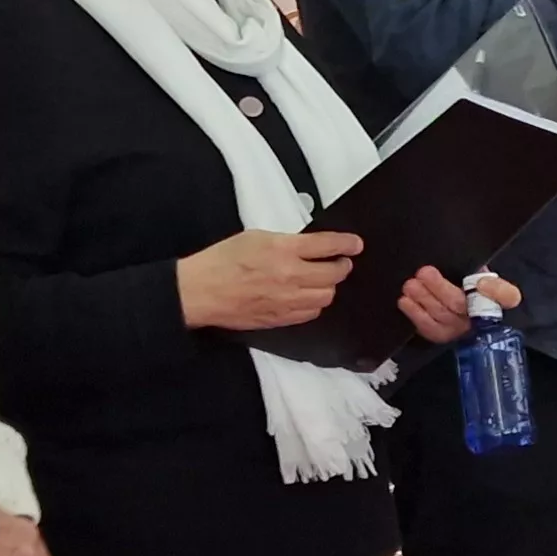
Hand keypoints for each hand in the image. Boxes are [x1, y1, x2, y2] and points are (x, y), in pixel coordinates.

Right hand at [177, 230, 358, 330]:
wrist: (201, 291)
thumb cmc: (222, 260)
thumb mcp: (255, 236)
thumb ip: (287, 242)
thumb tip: (310, 246)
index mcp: (283, 250)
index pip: (327, 245)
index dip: (347, 244)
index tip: (356, 244)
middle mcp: (290, 276)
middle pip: (334, 274)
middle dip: (342, 266)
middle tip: (340, 262)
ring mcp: (287, 301)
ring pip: (326, 296)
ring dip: (328, 286)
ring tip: (322, 279)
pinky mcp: (280, 319)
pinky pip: (311, 313)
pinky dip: (314, 303)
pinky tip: (307, 296)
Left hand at [399, 266, 520, 344]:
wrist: (458, 304)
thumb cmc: (467, 283)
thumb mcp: (476, 268)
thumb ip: (474, 266)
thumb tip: (471, 270)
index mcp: (498, 295)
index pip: (508, 296)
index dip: (497, 291)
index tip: (481, 281)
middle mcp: (483, 316)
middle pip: (462, 305)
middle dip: (440, 288)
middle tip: (424, 272)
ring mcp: (463, 329)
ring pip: (443, 316)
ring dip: (424, 299)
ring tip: (410, 285)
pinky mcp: (445, 337)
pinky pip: (431, 329)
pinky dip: (416, 315)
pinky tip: (405, 302)